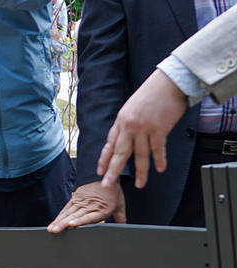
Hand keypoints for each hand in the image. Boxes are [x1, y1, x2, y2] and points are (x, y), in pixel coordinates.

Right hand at [47, 180, 126, 231]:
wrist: (103, 176)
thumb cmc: (111, 191)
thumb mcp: (120, 204)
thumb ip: (120, 217)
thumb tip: (123, 227)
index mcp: (101, 209)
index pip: (88, 216)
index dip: (79, 220)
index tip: (71, 224)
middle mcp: (89, 206)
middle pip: (73, 216)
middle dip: (63, 224)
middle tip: (54, 230)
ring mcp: (80, 203)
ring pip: (67, 213)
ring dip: (58, 221)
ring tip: (51, 228)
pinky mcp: (74, 199)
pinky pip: (65, 209)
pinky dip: (59, 216)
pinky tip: (54, 222)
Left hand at [97, 69, 188, 189]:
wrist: (167, 82)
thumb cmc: (152, 93)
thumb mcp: (132, 108)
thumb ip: (128, 124)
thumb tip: (128, 137)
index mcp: (120, 121)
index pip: (109, 144)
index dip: (104, 159)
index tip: (100, 171)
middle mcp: (129, 126)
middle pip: (119, 153)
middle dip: (113, 171)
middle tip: (108, 185)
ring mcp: (143, 128)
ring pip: (139, 155)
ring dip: (140, 171)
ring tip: (140, 184)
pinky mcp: (158, 129)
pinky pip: (157, 149)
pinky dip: (159, 160)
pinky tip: (159, 169)